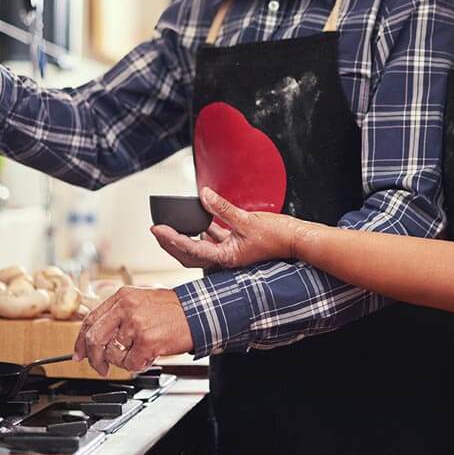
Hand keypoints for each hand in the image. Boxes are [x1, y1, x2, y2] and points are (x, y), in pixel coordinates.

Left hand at [73, 286, 192, 375]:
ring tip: (139, 353)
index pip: (91, 320)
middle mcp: (126, 308)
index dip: (81, 341)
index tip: (79, 354)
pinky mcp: (146, 341)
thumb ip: (118, 315)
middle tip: (101, 367)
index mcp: (122, 296)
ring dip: (123, 361)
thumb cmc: (172, 309)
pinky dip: (139, 365)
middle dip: (94, 359)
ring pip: (112, 354)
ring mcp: (135, 324)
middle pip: (94, 339)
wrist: (197, 312)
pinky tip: (150, 354)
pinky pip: (131, 364)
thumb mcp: (141, 301)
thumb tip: (96, 338)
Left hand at [151, 187, 299, 269]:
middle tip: (157, 231)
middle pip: (190, 254)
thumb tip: (204, 196)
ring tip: (171, 226)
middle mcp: (226, 258)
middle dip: (171, 243)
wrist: (296, 239)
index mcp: (226, 257)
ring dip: (185, 238)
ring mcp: (231, 252)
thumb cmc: (277, 236)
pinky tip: (199, 221)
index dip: (171, 239)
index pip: (191, 249)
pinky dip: (204, 231)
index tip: (157, 229)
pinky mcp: (237, 245)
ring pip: (200, 247)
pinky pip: (214, 239)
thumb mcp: (247, 219)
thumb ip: (222, 208)